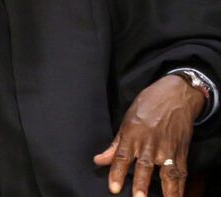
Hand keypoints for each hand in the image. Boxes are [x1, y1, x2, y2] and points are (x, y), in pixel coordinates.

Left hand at [93, 74, 205, 196]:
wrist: (175, 95)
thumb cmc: (148, 105)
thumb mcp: (127, 120)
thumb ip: (114, 145)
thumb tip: (98, 160)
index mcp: (133, 134)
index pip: (122, 157)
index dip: (117, 173)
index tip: (114, 188)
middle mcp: (150, 143)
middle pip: (145, 166)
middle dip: (141, 183)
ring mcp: (168, 147)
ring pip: (166, 171)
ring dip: (166, 189)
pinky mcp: (181, 151)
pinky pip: (181, 171)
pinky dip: (180, 185)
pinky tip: (177, 195)